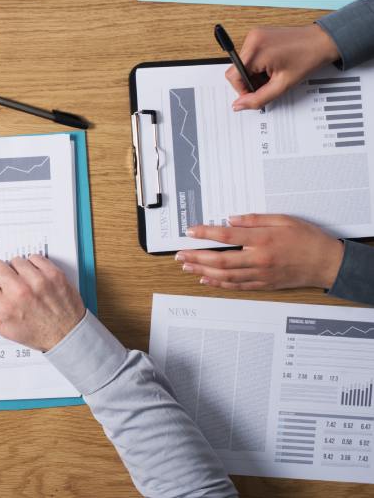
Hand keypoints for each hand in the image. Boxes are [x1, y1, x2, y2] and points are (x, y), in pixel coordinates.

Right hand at [0, 254, 85, 351]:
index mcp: (5, 307)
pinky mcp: (53, 274)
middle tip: (7, 285)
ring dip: (17, 269)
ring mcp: (37, 281)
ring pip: (15, 260)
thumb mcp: (7, 331)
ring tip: (26, 284)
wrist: (68, 335)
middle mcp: (20, 292)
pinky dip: (34, 265)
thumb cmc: (37, 333)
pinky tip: (36, 279)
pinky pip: (34, 257)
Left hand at [179, 214, 344, 290]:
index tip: (191, 230)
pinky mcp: (264, 284)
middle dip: (196, 257)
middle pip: (220, 259)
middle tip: (179, 254)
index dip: (205, 233)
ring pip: (225, 275)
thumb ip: (255, 219)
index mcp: (263, 240)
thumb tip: (231, 219)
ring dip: (203, 271)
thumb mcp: (283, 219)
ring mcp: (260, 274)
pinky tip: (207, 280)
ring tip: (187, 266)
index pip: (227, 236)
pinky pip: (236, 286)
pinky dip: (219, 284)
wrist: (327, 263)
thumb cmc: (307, 239)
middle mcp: (259, 259)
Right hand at [229, 25, 339, 110]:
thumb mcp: (283, 85)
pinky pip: (248, 55)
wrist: (322, 41)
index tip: (257, 93)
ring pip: (242, 63)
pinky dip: (257, 64)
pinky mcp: (257, 34)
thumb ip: (258, 98)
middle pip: (236, 70)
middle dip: (250, 81)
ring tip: (273, 72)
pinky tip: (272, 65)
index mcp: (256, 51)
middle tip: (269, 83)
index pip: (233, 76)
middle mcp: (252, 39)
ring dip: (254, 73)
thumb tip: (238, 105)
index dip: (242, 90)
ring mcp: (254, 35)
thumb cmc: (308, 58)